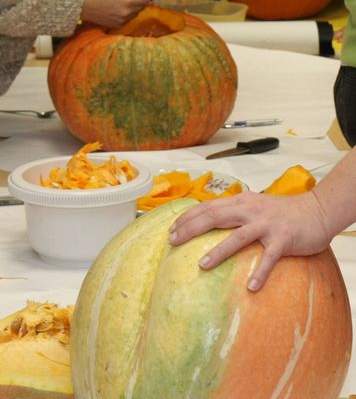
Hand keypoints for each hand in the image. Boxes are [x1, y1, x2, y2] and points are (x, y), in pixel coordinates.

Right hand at [80, 0, 149, 26]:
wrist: (85, 7)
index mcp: (128, 1)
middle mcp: (127, 13)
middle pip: (142, 7)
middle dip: (139, 1)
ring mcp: (123, 21)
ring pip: (136, 14)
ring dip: (134, 8)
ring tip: (121, 3)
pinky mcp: (119, 26)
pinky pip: (129, 20)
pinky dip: (127, 15)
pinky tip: (118, 10)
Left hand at [167, 190, 331, 290]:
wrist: (316, 211)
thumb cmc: (283, 212)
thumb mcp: (254, 205)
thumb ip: (235, 211)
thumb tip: (210, 220)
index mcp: (241, 201)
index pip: (208, 206)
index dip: (188, 217)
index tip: (172, 230)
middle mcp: (250, 210)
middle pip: (215, 217)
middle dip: (191, 229)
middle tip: (173, 242)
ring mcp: (266, 224)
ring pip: (237, 237)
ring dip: (218, 251)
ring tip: (202, 266)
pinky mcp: (283, 239)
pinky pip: (269, 257)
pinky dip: (260, 272)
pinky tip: (251, 287)